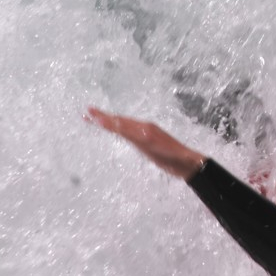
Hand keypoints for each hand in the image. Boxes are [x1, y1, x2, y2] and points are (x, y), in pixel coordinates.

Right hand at [86, 107, 205, 180]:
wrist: (188, 163)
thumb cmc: (171, 156)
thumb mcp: (151, 145)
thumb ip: (132, 134)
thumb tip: (115, 122)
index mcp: (143, 128)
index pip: (119, 121)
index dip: (103, 118)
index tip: (88, 113)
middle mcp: (144, 127)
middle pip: (120, 121)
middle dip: (103, 117)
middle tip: (87, 112)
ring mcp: (147, 134)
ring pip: (124, 125)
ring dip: (110, 121)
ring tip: (97, 118)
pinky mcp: (149, 141)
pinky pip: (130, 132)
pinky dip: (119, 129)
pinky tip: (118, 130)